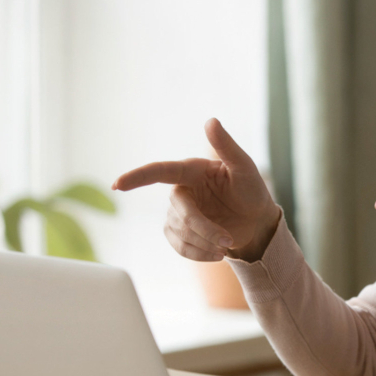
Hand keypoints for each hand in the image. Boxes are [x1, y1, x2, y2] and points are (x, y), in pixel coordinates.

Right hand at [112, 119, 281, 262]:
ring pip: (180, 233)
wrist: (257, 221)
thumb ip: (227, 146)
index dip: (138, 177)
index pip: (160, 171)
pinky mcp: (179, 234)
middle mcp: (180, 190)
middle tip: (227, 241)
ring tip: (227, 244)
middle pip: (180, 213)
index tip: (118, 185)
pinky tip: (216, 253)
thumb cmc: (251, 190)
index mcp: (191, 171)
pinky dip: (199, 254)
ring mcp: (178, 213)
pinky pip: (180, 248)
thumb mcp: (244, 167)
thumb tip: (211, 121)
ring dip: (205, 243)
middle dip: (203, 229)